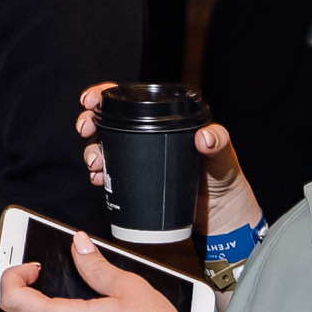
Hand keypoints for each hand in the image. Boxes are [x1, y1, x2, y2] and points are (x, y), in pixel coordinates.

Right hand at [76, 86, 261, 237]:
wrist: (220, 216)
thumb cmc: (225, 179)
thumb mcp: (223, 157)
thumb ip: (218, 143)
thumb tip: (204, 138)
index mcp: (166, 120)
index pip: (131, 100)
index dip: (105, 95)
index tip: (92, 100)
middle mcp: (148, 136)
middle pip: (109, 122)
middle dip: (90, 123)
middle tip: (86, 131)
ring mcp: (139, 159)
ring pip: (104, 146)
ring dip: (92, 151)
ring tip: (96, 164)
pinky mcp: (135, 181)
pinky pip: (109, 174)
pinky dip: (98, 175)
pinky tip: (98, 179)